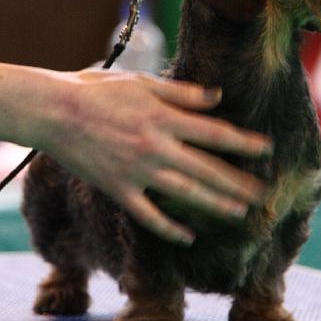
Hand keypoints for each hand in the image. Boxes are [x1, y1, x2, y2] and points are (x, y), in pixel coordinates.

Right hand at [43, 71, 271, 244]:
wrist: (54, 112)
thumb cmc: (96, 90)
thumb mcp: (141, 83)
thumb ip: (181, 93)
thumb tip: (217, 98)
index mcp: (163, 117)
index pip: (214, 133)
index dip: (243, 143)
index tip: (267, 149)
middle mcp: (156, 146)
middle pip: (207, 169)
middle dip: (238, 182)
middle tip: (264, 194)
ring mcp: (137, 171)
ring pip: (185, 193)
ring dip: (215, 204)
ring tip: (239, 213)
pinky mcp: (118, 189)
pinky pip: (149, 214)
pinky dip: (169, 228)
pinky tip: (188, 238)